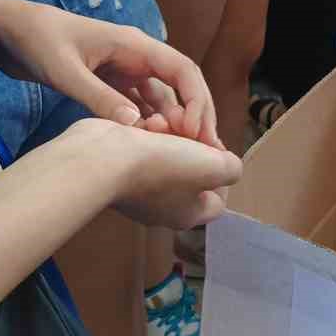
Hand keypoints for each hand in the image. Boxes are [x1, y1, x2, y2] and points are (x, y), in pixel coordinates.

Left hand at [0, 0, 220, 143]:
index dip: (197, 100)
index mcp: (135, 45)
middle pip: (180, 86)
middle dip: (196, 116)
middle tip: (205, 152)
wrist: (10, 32)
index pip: (182, 70)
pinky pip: (140, 106)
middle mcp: (137, 57)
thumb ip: (99, 98)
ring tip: (182, 157)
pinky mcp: (111, 84)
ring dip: (173, 124)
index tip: (197, 133)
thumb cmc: (39, 42)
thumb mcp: (66, 71)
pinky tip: (150, 148)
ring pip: (162, 99)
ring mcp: (125, 71)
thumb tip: (136, 128)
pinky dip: (149, 124)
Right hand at [71, 118, 241, 229]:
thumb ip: (230, 169)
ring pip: (168, 155)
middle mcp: (163, 208)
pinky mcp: (121, 172)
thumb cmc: (162, 165)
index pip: (217, 201)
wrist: (105, 159)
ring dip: (170, 133)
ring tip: (163, 121)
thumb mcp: (212, 166)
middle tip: (188, 127)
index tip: (215, 147)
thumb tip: (226, 165)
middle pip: (192, 172)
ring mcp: (139, 191)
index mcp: (188, 214)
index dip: (222, 172)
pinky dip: (148, 133)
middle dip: (193, 144)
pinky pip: (144, 149)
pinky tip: (145, 123)